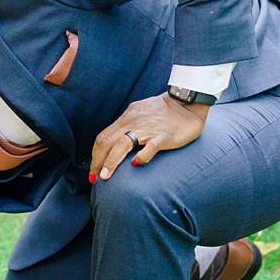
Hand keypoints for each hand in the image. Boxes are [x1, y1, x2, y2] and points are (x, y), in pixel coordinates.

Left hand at [89, 92, 209, 182]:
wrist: (186, 101)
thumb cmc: (163, 110)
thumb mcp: (138, 114)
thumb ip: (127, 125)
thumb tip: (116, 139)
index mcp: (126, 119)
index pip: (103, 137)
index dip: (95, 154)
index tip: (93, 169)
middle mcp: (133, 124)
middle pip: (107, 141)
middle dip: (98, 161)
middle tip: (94, 177)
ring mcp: (148, 130)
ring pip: (123, 144)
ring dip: (111, 161)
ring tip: (105, 176)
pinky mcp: (165, 136)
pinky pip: (151, 146)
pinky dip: (142, 155)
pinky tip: (136, 164)